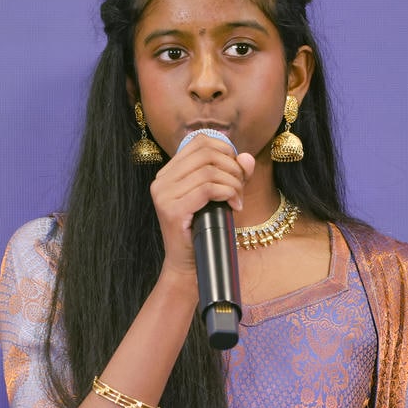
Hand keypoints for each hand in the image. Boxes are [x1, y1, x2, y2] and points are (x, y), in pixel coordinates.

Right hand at [149, 133, 255, 279]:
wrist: (189, 265)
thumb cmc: (204, 230)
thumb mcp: (219, 197)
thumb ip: (232, 174)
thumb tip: (246, 157)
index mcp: (168, 173)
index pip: (199, 141)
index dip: (225, 149)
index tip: (236, 170)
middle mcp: (161, 181)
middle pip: (206, 153)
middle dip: (232, 167)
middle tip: (240, 187)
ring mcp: (164, 196)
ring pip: (209, 171)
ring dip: (233, 183)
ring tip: (238, 199)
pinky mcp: (172, 211)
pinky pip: (208, 189)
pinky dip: (228, 193)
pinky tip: (234, 205)